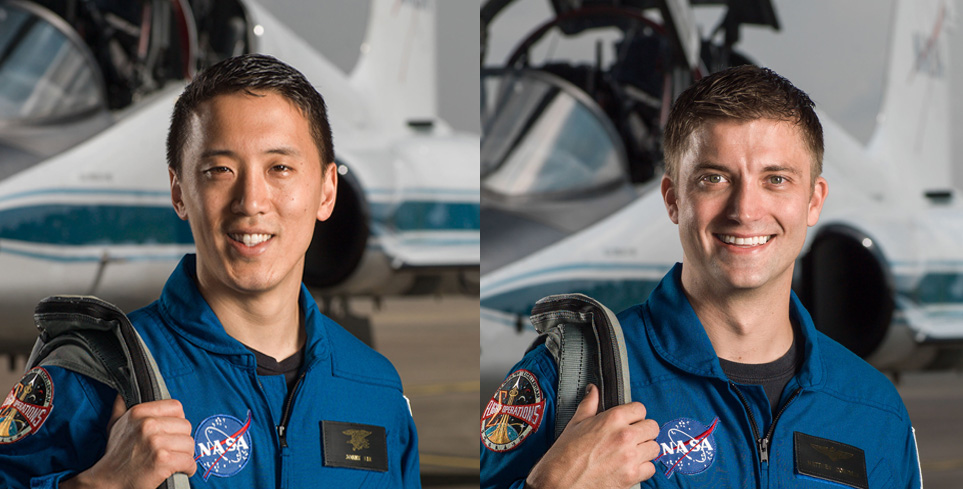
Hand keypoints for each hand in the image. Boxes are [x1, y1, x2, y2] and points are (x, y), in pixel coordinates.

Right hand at [62, 395, 195, 488]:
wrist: (108, 483)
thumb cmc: (116, 456)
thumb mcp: (115, 427)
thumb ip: (121, 408)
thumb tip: (122, 394)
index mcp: (139, 413)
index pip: (176, 407)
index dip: (177, 420)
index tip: (172, 432)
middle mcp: (147, 424)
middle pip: (186, 426)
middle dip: (182, 440)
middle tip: (173, 450)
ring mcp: (155, 442)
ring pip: (189, 444)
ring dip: (185, 455)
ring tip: (175, 461)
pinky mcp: (162, 460)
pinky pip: (189, 461)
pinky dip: (188, 468)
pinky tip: (180, 470)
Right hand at [526, 384, 659, 488]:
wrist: (558, 483)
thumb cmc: (564, 455)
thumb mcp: (575, 423)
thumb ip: (589, 404)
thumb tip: (593, 391)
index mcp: (612, 419)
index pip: (640, 408)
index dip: (635, 414)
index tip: (630, 420)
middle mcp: (624, 436)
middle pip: (652, 427)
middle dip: (644, 431)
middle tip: (633, 436)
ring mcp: (630, 457)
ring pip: (654, 448)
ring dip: (645, 449)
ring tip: (632, 452)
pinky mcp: (631, 476)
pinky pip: (650, 468)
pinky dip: (643, 468)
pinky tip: (630, 466)